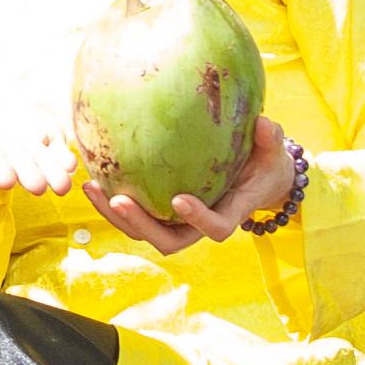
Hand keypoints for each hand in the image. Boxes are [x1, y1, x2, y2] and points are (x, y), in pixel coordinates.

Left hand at [91, 122, 299, 256]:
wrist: (257, 178)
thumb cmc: (265, 163)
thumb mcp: (273, 151)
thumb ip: (270, 140)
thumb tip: (265, 123)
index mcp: (230, 212)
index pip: (216, 228)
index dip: (198, 219)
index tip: (178, 200)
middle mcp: (200, 224)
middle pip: (169, 240)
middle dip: (141, 225)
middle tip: (119, 200)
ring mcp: (179, 222)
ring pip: (144, 232)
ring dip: (117, 217)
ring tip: (92, 188)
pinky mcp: (162, 212)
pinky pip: (136, 215)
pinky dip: (112, 202)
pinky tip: (93, 178)